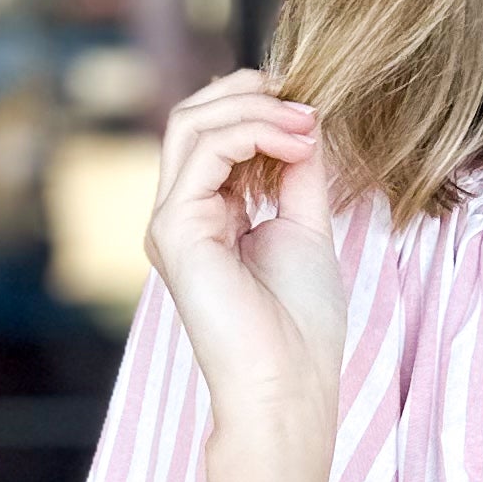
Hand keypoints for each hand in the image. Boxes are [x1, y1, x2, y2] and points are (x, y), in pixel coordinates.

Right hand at [144, 66, 343, 441]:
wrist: (288, 386)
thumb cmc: (299, 327)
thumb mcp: (306, 228)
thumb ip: (298, 172)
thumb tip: (305, 118)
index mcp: (204, 216)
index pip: (213, 134)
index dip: (258, 107)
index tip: (313, 112)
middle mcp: (178, 215)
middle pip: (192, 118)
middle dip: (250, 95)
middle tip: (306, 103)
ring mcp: (169, 221)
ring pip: (191, 123)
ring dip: (257, 110)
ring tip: (307, 123)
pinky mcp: (174, 229)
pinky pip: (203, 152)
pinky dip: (253, 133)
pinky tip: (295, 143)